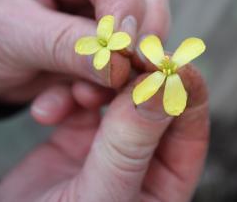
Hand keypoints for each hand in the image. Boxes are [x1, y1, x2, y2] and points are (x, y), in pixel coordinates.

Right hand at [0, 66, 208, 201]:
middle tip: (124, 50)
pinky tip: (48, 110)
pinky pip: (81, 101)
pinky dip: (66, 96)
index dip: (184, 90)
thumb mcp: (100, 195)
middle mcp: (144, 160)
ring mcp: (111, 144)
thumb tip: (162, 88)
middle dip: (140, 76)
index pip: (189, 126)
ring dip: (101, 83)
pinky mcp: (78, 135)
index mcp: (166, 182)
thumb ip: (130, 146)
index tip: (165, 62)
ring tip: (80, 88)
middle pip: (156, 103)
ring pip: (119, 95)